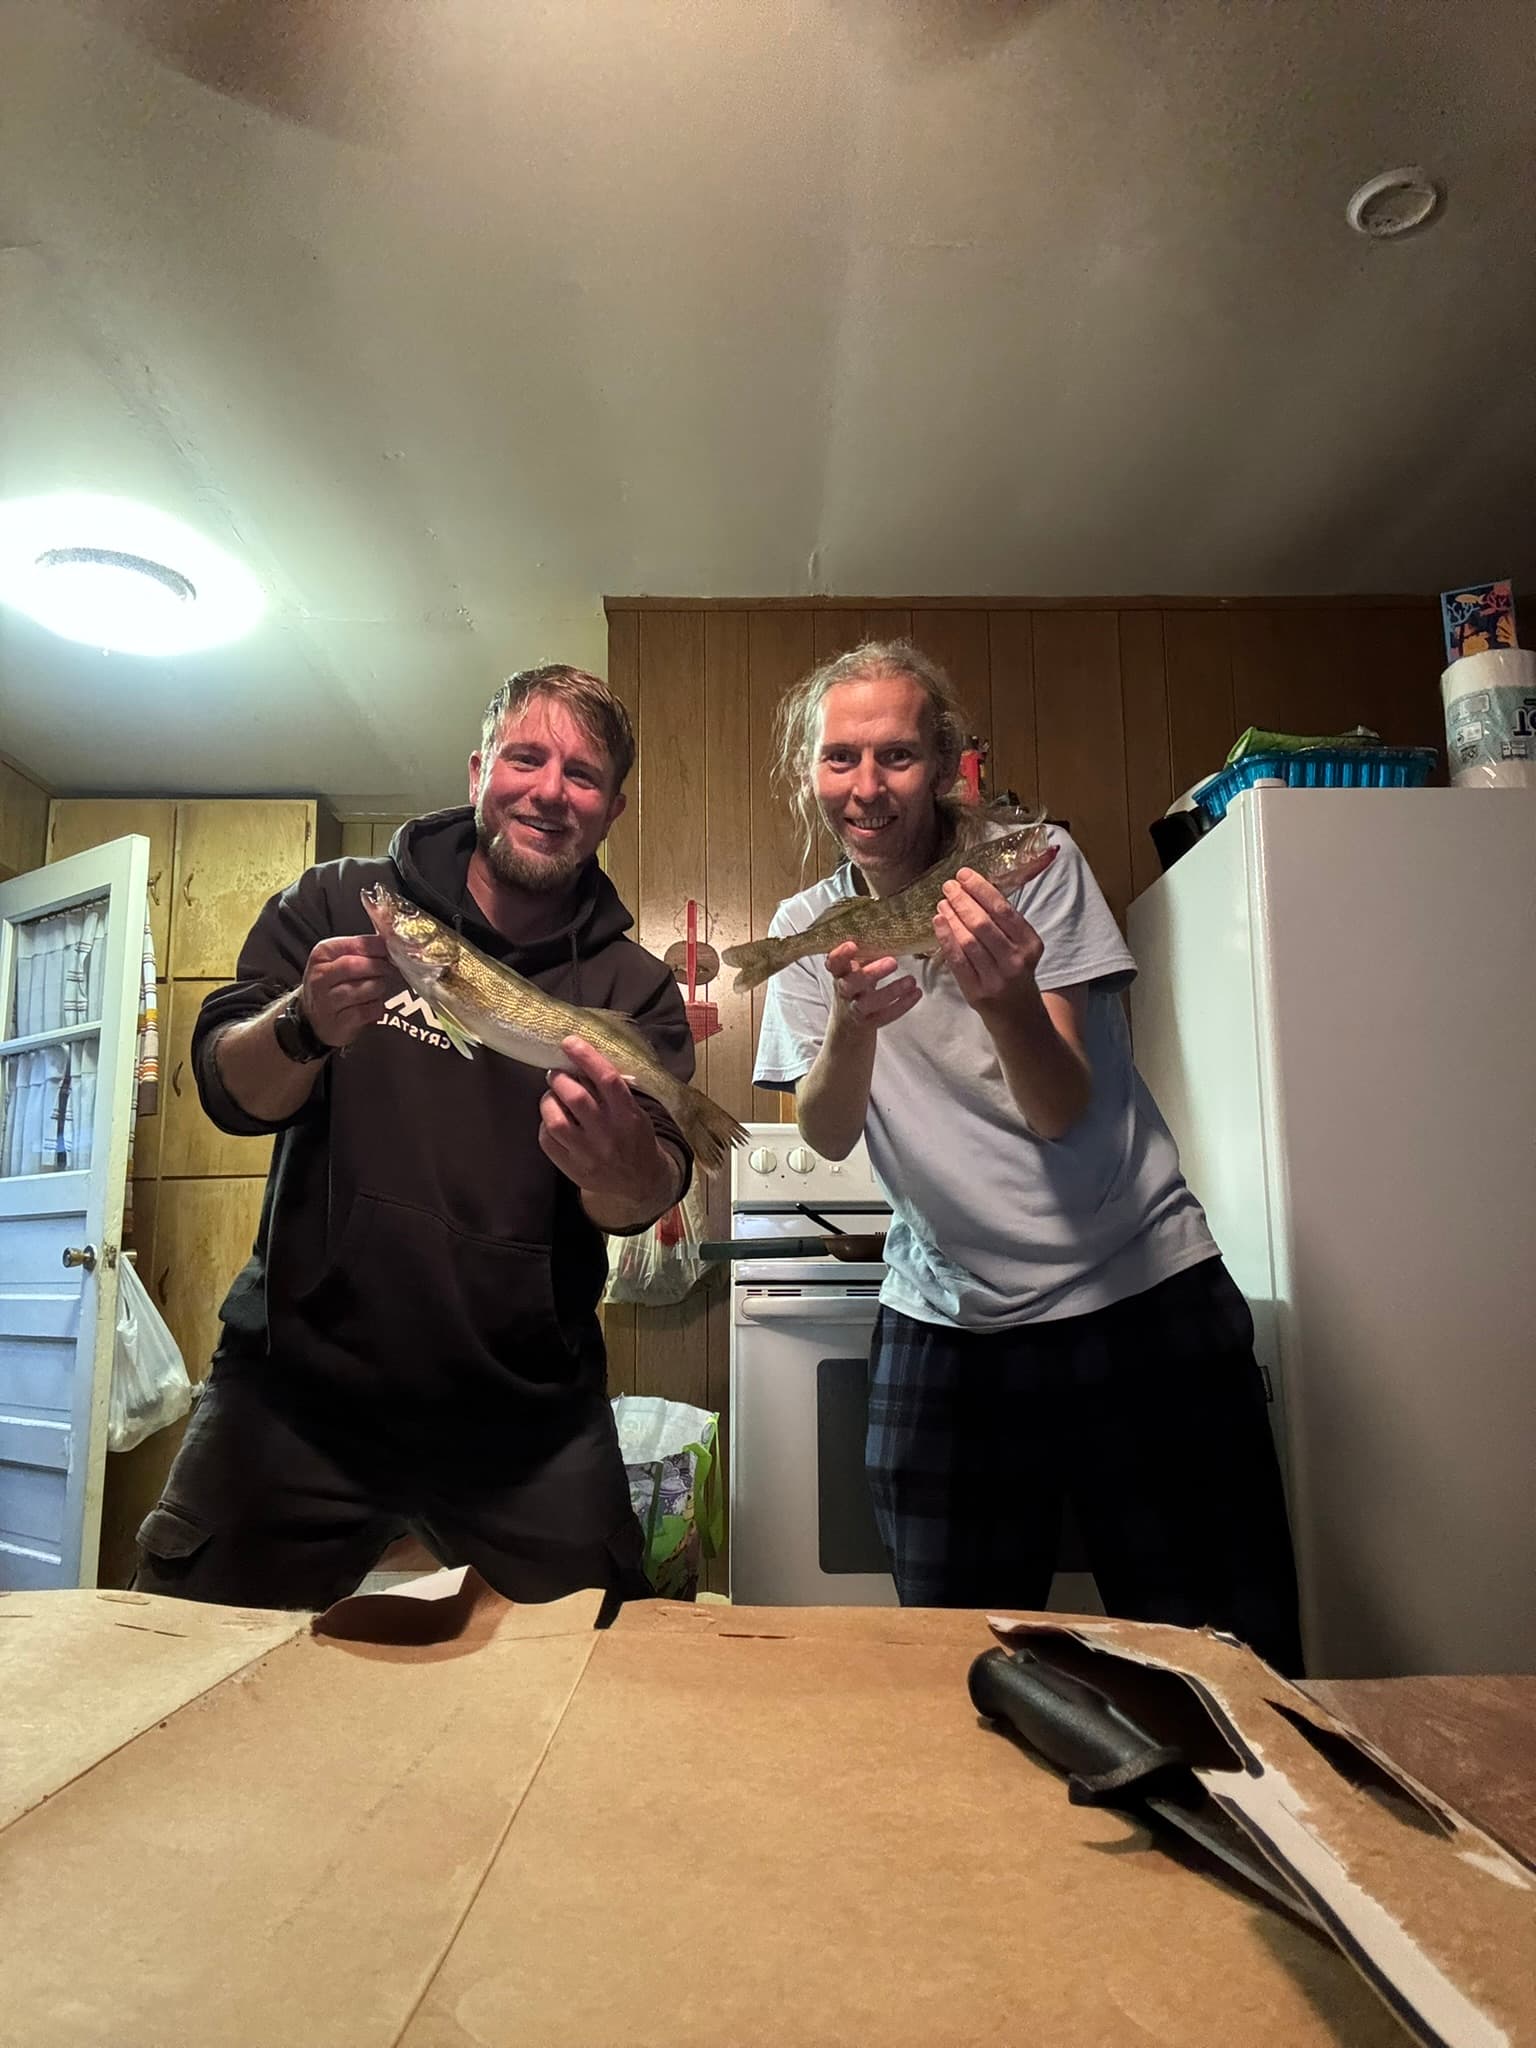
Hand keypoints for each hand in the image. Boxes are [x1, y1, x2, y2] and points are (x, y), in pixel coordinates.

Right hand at [300, 934, 395, 1047]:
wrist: (316, 1019)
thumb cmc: (332, 985)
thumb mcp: (337, 961)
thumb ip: (360, 950)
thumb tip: (388, 941)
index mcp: (321, 955)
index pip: (356, 944)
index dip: (378, 947)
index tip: (390, 950)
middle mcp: (320, 977)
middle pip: (358, 966)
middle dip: (380, 966)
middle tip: (390, 969)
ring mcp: (328, 1002)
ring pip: (367, 988)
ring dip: (378, 987)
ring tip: (377, 988)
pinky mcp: (339, 1023)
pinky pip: (369, 1010)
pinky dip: (377, 1007)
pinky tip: (371, 1004)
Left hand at [539, 1036, 678, 1207]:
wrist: (640, 1181)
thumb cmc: (636, 1137)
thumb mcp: (636, 1112)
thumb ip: (612, 1091)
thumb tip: (581, 1062)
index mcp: (629, 1115)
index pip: (607, 1079)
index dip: (586, 1057)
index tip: (570, 1042)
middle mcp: (609, 1134)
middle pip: (576, 1098)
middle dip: (560, 1078)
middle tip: (556, 1073)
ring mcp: (589, 1154)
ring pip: (556, 1121)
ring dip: (549, 1101)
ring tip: (552, 1096)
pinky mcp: (573, 1169)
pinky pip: (548, 1141)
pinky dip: (545, 1125)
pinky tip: (553, 1120)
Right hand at [827, 940, 921, 1031]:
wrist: (849, 1020)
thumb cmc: (858, 983)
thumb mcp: (858, 965)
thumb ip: (868, 950)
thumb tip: (893, 925)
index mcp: (840, 972)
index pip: (834, 962)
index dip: (840, 955)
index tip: (852, 945)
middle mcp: (844, 990)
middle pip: (851, 983)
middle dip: (871, 973)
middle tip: (893, 962)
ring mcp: (854, 1008)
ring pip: (867, 1003)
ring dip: (890, 991)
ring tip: (911, 981)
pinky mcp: (868, 1022)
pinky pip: (883, 1017)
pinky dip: (901, 1006)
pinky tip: (916, 993)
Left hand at [932, 869, 1044, 1010]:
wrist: (1018, 1014)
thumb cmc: (1015, 970)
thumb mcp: (1021, 945)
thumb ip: (1004, 922)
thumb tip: (974, 887)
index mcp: (1030, 944)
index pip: (1003, 910)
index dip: (981, 890)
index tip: (964, 874)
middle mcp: (1016, 961)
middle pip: (983, 924)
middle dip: (963, 900)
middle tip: (948, 885)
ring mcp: (996, 979)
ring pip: (969, 941)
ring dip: (952, 917)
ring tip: (943, 902)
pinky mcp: (977, 992)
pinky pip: (958, 961)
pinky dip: (946, 939)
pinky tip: (938, 922)